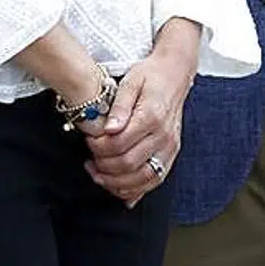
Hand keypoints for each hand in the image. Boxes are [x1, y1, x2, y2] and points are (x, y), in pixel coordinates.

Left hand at [85, 20, 200, 205]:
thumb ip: (119, 107)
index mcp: (151, 117)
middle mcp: (164, 136)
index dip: (98, 149)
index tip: (88, 142)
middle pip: (129, 164)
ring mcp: (170, 147)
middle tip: (90, 161)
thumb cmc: (150, 76)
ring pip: (144, 178)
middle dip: (104, 167)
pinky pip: (156, 180)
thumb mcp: (129, 82)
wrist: (175, 75)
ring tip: (100, 176)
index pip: (119, 144)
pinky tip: (122, 190)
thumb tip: (108, 128)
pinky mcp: (172, 154)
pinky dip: (138, 189)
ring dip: (118, 183)